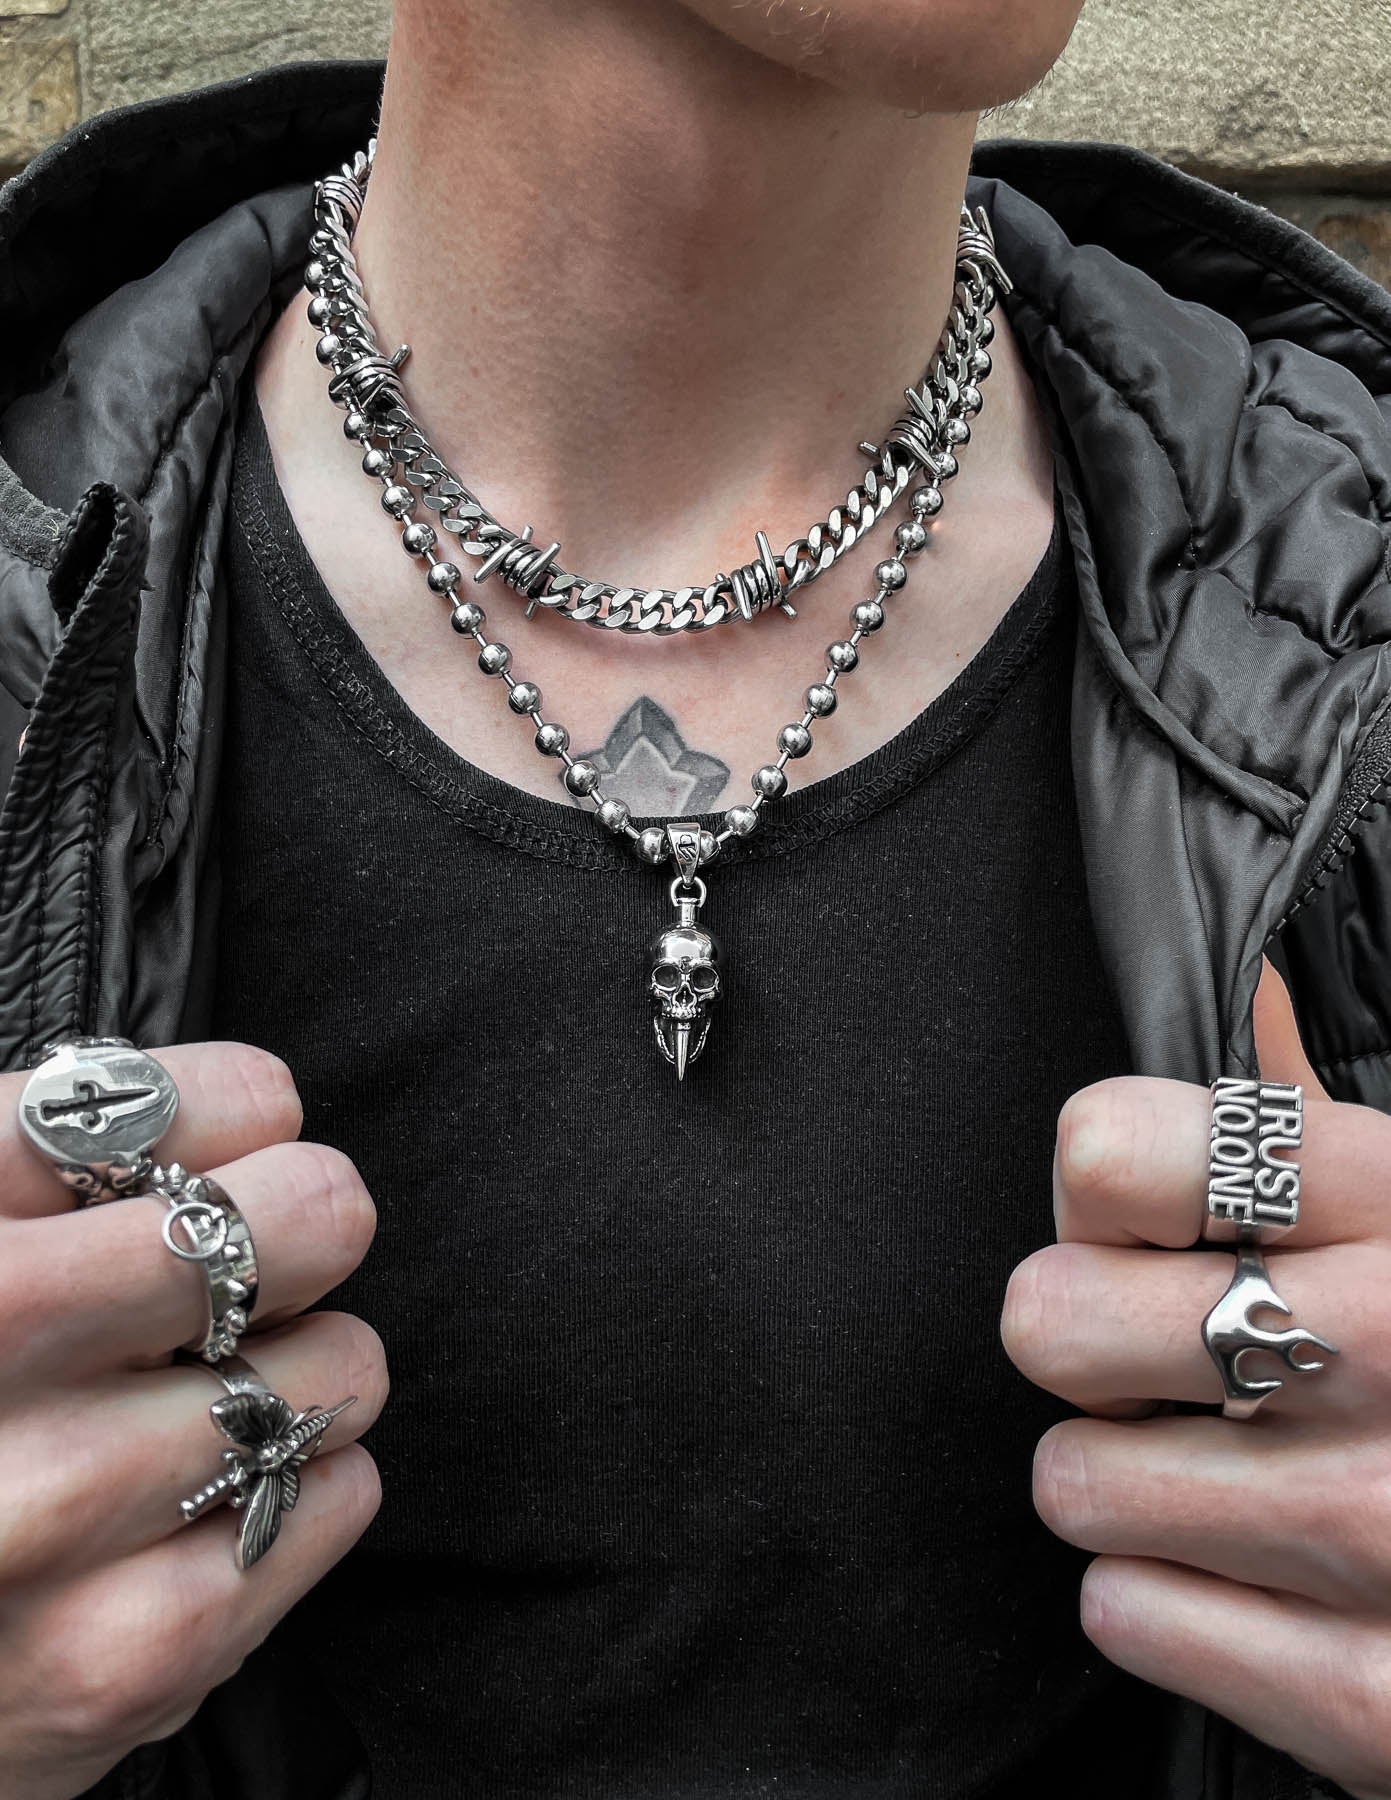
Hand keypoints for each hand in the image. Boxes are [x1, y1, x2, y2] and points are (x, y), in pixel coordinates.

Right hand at [0, 1042, 386, 1799]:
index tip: (231, 1150)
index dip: (230, 1110)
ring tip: (204, 1400)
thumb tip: (250, 1107)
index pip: (153, 1105)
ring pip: (339, 1367)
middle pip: (300, 1220)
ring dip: (298, 1374)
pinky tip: (202, 1505)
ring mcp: (50, 1508)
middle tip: (274, 1252)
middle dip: (306, 1223)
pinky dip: (301, 1490)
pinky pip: (337, 1499)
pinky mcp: (118, 1657)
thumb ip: (51, 1165)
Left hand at [1002, 962, 1390, 1799]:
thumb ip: (1309, 1128)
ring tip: (1241, 1474)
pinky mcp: (1375, 1703)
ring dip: (1134, 1485)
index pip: (1108, 1154)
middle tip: (1173, 1366)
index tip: (1150, 1230)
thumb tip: (1230, 1016)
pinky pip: (1124, 1616)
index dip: (1104, 1194)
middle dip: (1095, 1349)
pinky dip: (1175, 1605)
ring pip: (1071, 1482)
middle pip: (1052, 1322)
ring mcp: (1385, 1533)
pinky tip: (1270, 1580)